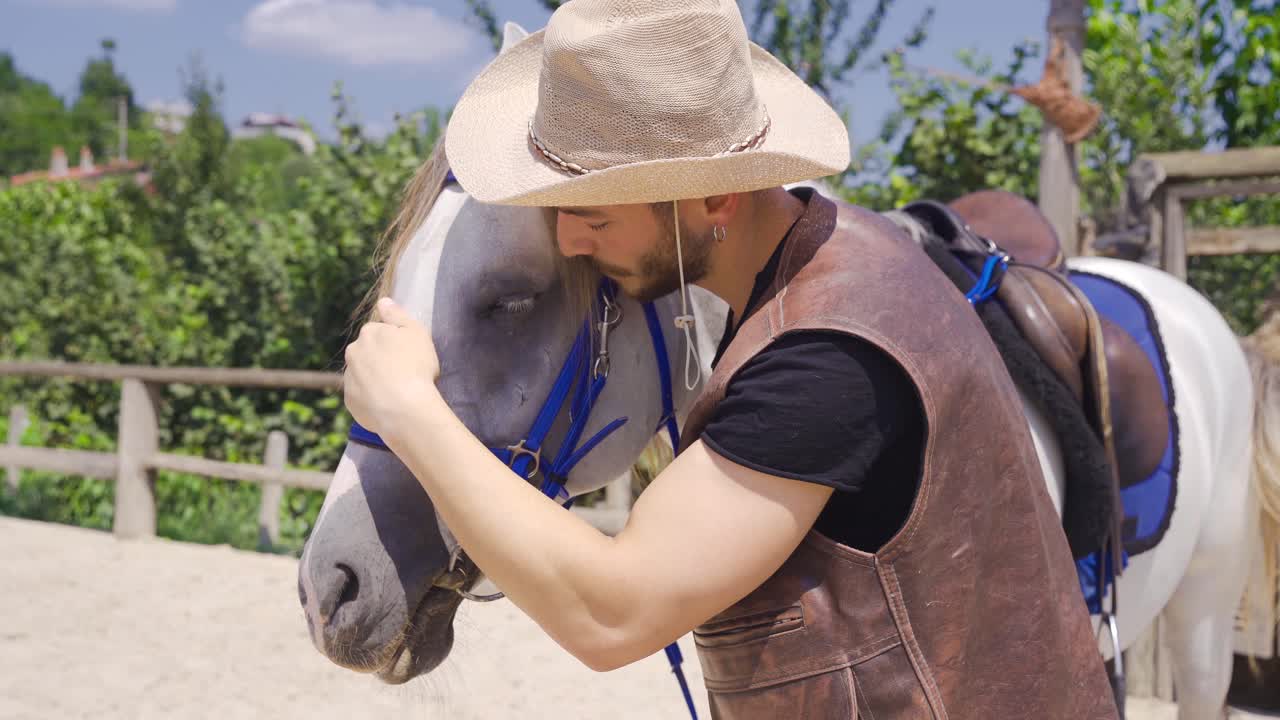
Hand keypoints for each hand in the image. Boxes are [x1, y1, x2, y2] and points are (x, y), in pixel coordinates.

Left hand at [343, 297, 440, 437]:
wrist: (404, 408)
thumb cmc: (415, 366)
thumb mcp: (416, 332)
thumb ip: (397, 314)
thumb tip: (382, 301)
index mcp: (369, 333)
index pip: (380, 332)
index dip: (396, 343)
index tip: (409, 355)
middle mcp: (354, 352)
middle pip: (368, 352)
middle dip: (381, 359)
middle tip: (404, 373)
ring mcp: (350, 377)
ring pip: (363, 374)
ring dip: (376, 379)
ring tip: (398, 391)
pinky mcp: (350, 401)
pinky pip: (362, 396)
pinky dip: (373, 398)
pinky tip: (389, 404)